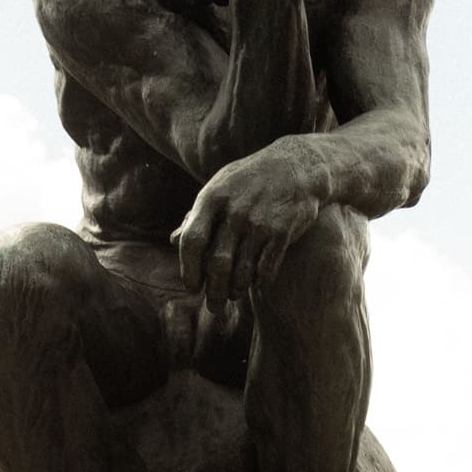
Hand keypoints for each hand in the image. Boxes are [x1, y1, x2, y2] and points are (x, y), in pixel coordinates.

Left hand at [175, 142, 325, 314]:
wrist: (297, 164)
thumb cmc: (250, 179)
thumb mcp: (220, 187)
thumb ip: (198, 215)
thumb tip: (174, 241)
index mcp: (212, 198)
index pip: (192, 241)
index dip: (189, 270)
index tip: (192, 288)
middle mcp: (234, 211)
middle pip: (217, 263)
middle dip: (213, 291)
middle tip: (213, 307)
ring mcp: (259, 222)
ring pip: (242, 271)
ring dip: (236, 290)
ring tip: (233, 296)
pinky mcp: (283, 231)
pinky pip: (266, 268)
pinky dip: (260, 282)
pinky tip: (256, 285)